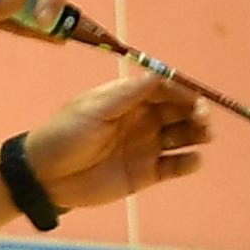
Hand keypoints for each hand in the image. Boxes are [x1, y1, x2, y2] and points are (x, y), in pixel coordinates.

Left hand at [19, 74, 210, 210]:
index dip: (183, 90)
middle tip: (202, 118)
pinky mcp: (147, 173)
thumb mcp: (94, 109)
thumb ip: (128, 94)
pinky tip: (192, 161)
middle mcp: (143, 119)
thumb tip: (160, 73)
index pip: (165, 88)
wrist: (46, 176)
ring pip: (184, 136)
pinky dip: (189, 163)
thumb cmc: (65, 134)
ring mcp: (147, 146)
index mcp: (129, 99)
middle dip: (196, 111)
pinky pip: (176, 166)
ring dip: (198, 133)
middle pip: (180, 111)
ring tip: (203, 135)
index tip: (195, 97)